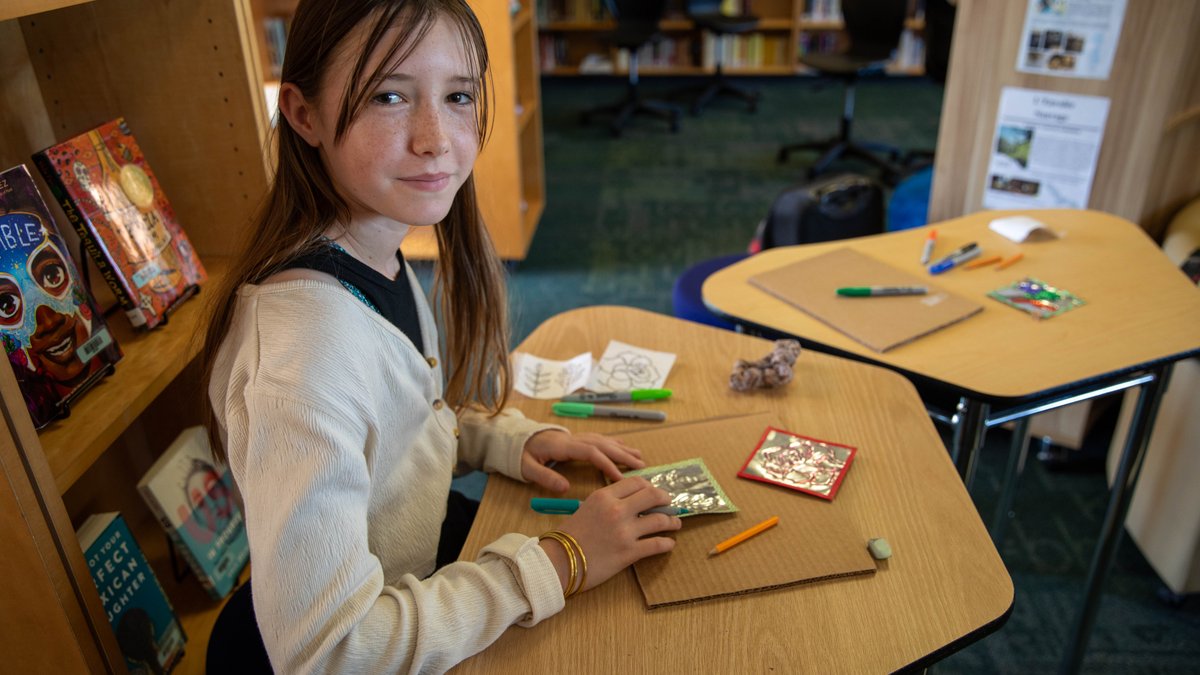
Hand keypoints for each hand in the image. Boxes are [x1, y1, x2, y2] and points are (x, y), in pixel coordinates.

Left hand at [521, 430, 645, 491]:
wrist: (516, 437)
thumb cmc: (522, 454)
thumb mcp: (527, 467)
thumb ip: (544, 477)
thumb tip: (564, 488)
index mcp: (563, 446)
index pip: (591, 453)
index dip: (607, 464)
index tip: (620, 478)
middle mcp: (573, 439)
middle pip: (602, 444)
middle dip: (623, 455)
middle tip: (640, 467)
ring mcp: (576, 437)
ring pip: (603, 440)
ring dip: (622, 449)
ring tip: (639, 458)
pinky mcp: (576, 438)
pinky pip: (599, 440)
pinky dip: (614, 444)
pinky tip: (624, 449)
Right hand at [538, 477, 680, 593]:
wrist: (559, 562)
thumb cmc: (570, 536)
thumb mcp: (587, 508)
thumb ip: (609, 502)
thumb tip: (632, 503)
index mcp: (605, 496)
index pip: (637, 482)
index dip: (650, 486)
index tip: (655, 493)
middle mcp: (617, 510)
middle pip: (653, 496)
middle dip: (666, 500)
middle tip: (670, 505)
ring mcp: (624, 532)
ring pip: (660, 520)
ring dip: (672, 521)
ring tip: (675, 524)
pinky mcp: (629, 553)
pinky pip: (657, 544)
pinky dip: (667, 543)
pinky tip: (669, 543)